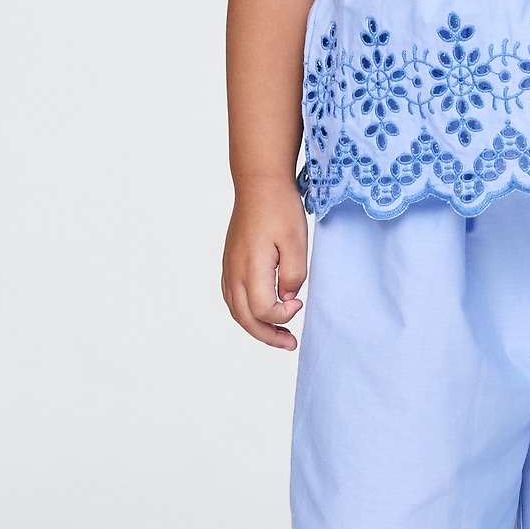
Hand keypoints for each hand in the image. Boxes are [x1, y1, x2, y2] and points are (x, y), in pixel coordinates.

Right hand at [221, 180, 308, 349]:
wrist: (259, 183)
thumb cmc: (280, 209)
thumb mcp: (296, 242)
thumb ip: (293, 274)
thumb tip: (287, 297)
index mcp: (251, 268)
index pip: (262, 310)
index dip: (283, 316)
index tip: (300, 302)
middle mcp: (235, 271)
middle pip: (245, 318)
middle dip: (268, 336)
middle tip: (290, 344)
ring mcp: (230, 267)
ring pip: (236, 310)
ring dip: (256, 327)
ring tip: (278, 335)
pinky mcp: (230, 261)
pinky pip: (232, 296)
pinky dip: (245, 312)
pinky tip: (261, 312)